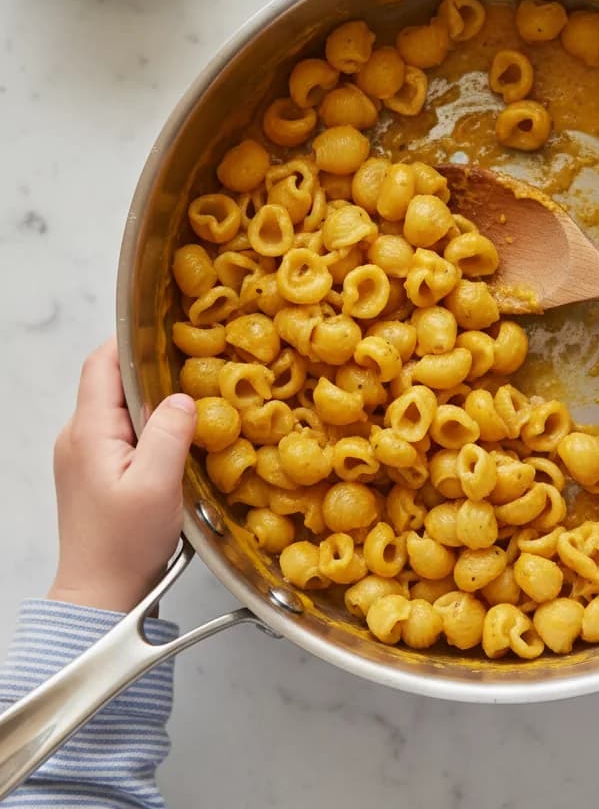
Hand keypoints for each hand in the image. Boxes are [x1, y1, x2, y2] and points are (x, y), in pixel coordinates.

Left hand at [48, 338, 195, 612]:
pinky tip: (178, 434)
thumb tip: (182, 396)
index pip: (101, 364)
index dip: (131, 339)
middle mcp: (78, 437)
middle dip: (151, 367)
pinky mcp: (96, 472)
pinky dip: (149, 423)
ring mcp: (84, 455)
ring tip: (194, 395)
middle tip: (196, 360)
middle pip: (111, 383)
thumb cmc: (124, 543)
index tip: (168, 327)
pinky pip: (122, 431)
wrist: (99, 594)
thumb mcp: (157, 485)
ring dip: (152, 398)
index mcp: (88, 432)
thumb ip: (170, 433)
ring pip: (119, 407)